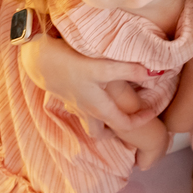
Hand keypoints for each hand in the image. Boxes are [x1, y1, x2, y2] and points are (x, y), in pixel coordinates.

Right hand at [20, 33, 156, 135]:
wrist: (39, 59)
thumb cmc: (71, 64)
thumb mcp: (102, 67)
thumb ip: (128, 71)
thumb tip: (154, 73)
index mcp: (99, 108)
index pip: (124, 124)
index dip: (141, 121)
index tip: (152, 111)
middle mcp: (87, 112)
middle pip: (103, 132)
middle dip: (118, 129)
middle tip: (131, 117)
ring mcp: (75, 105)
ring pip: (90, 124)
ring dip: (102, 123)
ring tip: (114, 112)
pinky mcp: (66, 96)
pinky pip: (81, 111)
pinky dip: (91, 109)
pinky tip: (96, 95)